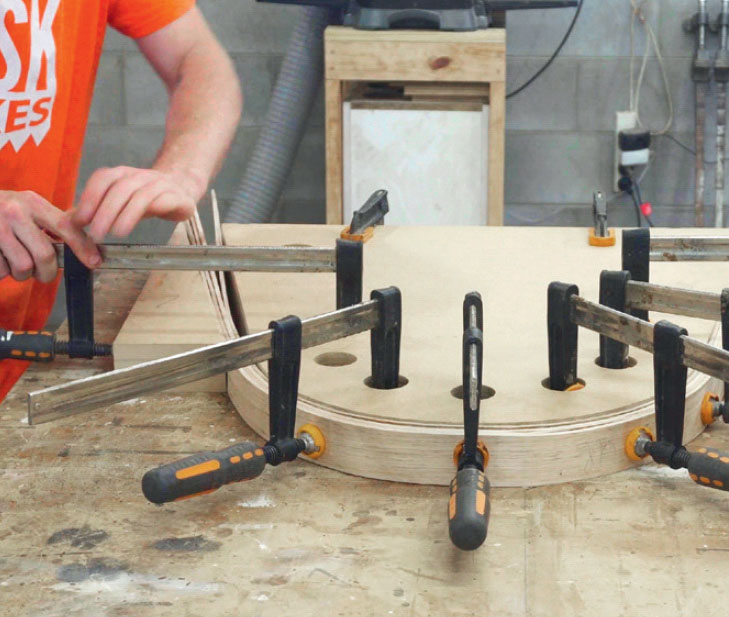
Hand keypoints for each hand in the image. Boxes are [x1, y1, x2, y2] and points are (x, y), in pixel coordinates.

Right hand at [0, 191, 100, 282]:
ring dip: (22, 274)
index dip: (83, 246)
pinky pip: (1, 271)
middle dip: (47, 272)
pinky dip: (2, 273)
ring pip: (23, 267)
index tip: (94, 262)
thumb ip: (52, 222)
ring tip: (15, 264)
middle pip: (45, 255)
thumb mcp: (25, 206)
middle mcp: (15, 211)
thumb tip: (87, 240)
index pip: (66, 225)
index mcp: (32, 202)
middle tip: (42, 274)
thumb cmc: (0, 211)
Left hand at [72, 166, 203, 241]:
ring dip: (124, 215)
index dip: (90, 198)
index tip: (80, 221)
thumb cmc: (147, 197)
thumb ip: (97, 209)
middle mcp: (140, 175)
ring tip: (114, 234)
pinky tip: (134, 228)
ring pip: (139, 195)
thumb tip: (69, 223)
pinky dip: (146, 213)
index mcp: (123, 174)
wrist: (182, 188)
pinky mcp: (176, 196)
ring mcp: (159, 184)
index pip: (103, 179)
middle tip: (95, 234)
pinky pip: (160, 201)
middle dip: (104, 211)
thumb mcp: (121, 201)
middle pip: (119, 188)